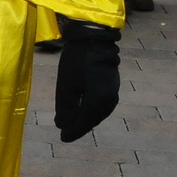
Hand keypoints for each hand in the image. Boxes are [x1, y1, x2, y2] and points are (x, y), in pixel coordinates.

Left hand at [53, 17, 121, 142]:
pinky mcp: (112, 86)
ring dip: (86, 119)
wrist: (94, 38)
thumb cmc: (76, 59)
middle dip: (79, 126)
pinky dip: (92, 111)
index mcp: (99, 99)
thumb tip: (62, 125)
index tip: (62, 138)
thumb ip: (65, 106)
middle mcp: (110, 98)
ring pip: (99, 112)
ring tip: (73, 125)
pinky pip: (102, 105)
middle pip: (93, 118)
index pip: (85, 120)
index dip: (74, 130)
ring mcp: (114, 92)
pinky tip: (83, 112)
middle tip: (66, 134)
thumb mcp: (66, 84)